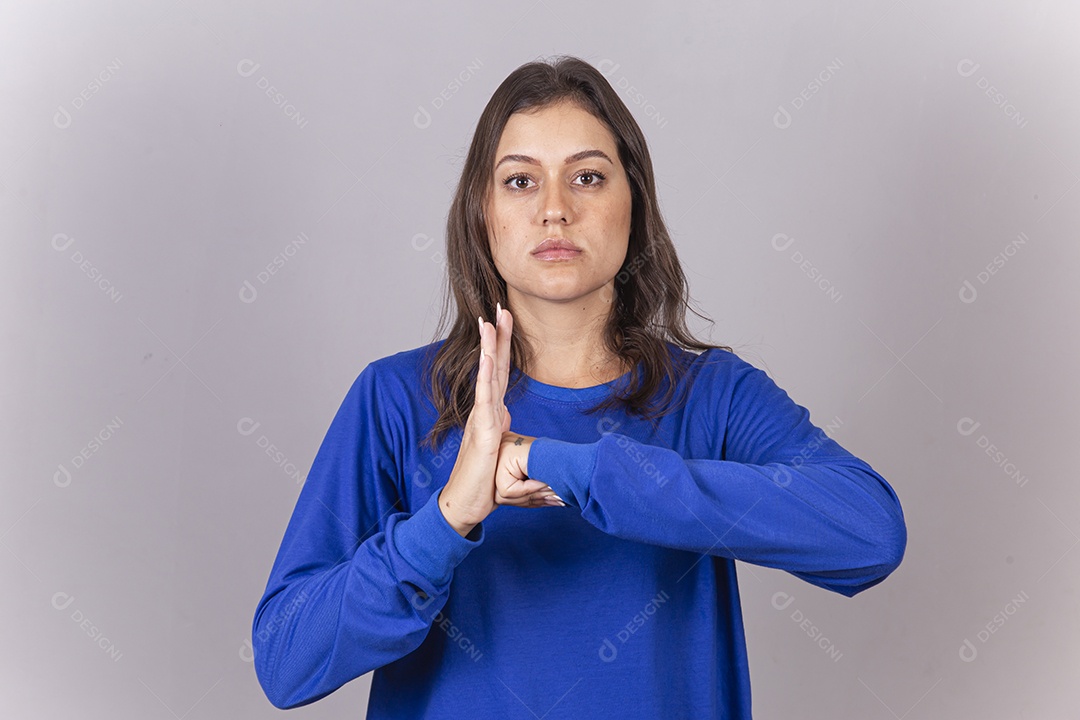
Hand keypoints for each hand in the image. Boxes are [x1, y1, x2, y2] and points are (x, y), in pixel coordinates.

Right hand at [439, 304, 558, 535]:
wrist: (465, 505)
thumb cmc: (484, 484)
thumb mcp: (507, 456)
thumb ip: (513, 440)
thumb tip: (518, 430)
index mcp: (494, 415)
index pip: (501, 374)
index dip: (504, 347)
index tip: (505, 322)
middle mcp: (486, 412)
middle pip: (495, 367)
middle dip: (498, 336)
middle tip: (501, 307)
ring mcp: (482, 420)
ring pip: (488, 376)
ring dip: (490, 346)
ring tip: (490, 320)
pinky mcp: (482, 432)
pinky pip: (484, 398)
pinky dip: (486, 375)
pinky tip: (488, 355)